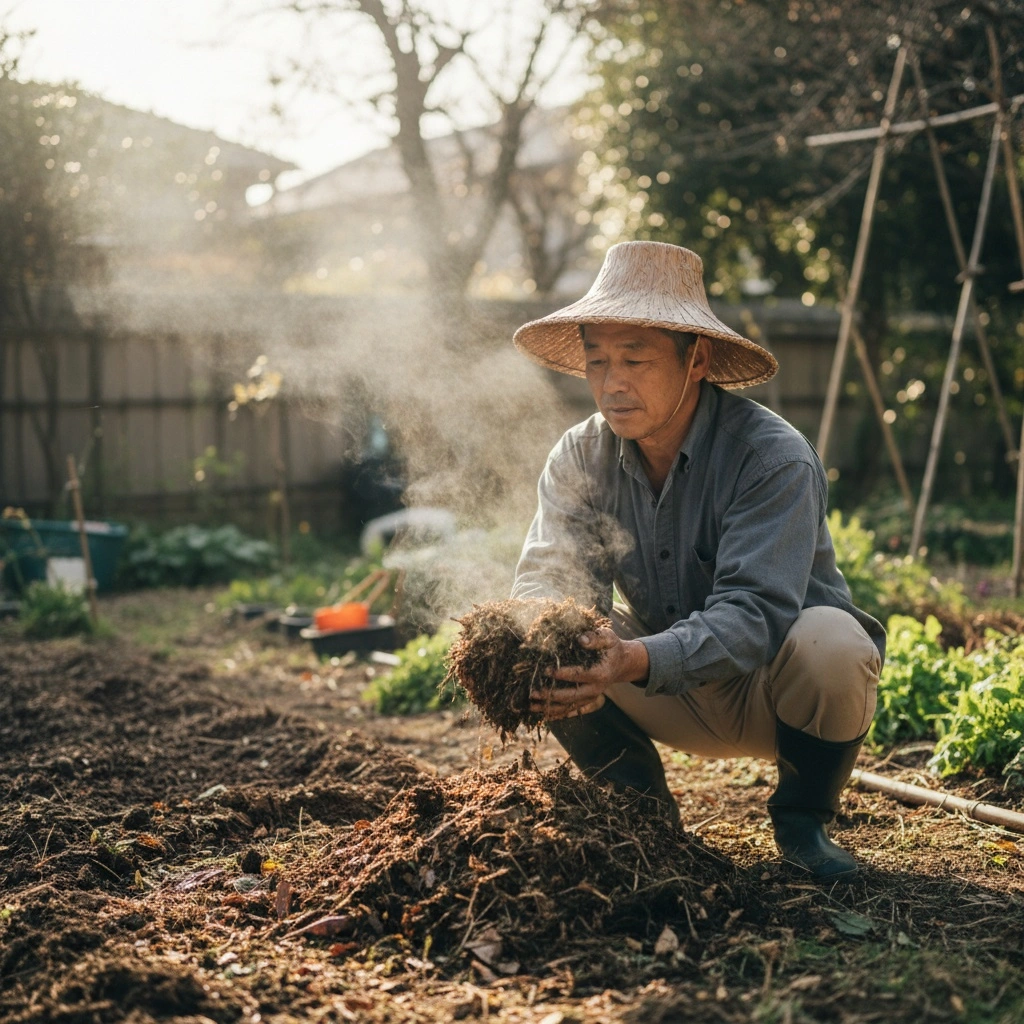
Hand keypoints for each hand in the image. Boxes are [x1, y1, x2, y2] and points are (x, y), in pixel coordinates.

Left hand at [529, 627, 649, 720]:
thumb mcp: (608, 638)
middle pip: (571, 696)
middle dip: (551, 695)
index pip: (579, 675)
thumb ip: (595, 638)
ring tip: (531, 706)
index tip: (546, 670)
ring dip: (549, 707)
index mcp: (600, 673)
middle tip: (533, 692)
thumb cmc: (611, 648)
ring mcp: (592, 698)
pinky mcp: (588, 702)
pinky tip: (543, 715)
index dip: (562, 673)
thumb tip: (581, 639)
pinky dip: (558, 715)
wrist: (621, 663)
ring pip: (569, 707)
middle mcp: (596, 689)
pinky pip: (572, 711)